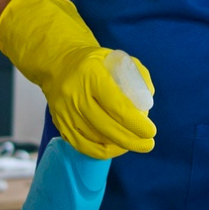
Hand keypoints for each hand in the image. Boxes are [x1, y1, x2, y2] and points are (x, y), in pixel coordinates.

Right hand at [0, 0, 154, 158]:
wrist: (57, 64)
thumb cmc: (95, 63)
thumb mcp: (117, 58)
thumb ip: (137, 75)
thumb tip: (147, 102)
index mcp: (91, 74)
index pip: (117, 105)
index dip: (135, 123)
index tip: (150, 131)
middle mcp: (75, 94)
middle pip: (107, 126)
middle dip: (131, 139)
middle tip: (148, 144)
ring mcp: (65, 111)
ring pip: (95, 138)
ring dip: (119, 145)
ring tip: (135, 144)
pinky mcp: (59, 123)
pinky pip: (82, 145)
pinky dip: (101, 151)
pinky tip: (116, 148)